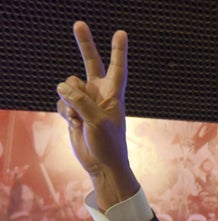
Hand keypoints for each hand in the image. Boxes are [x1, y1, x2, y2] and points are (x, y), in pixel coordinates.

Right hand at [56, 21, 138, 210]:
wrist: (101, 164)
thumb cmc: (108, 145)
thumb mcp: (97, 122)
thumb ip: (80, 101)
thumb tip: (62, 86)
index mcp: (114, 95)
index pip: (117, 69)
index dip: (118, 51)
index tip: (120, 33)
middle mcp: (100, 94)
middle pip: (90, 63)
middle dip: (85, 44)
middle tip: (79, 24)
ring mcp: (86, 101)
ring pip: (69, 85)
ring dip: (69, 100)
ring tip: (78, 118)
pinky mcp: (73, 110)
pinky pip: (61, 101)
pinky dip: (64, 111)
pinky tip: (72, 123)